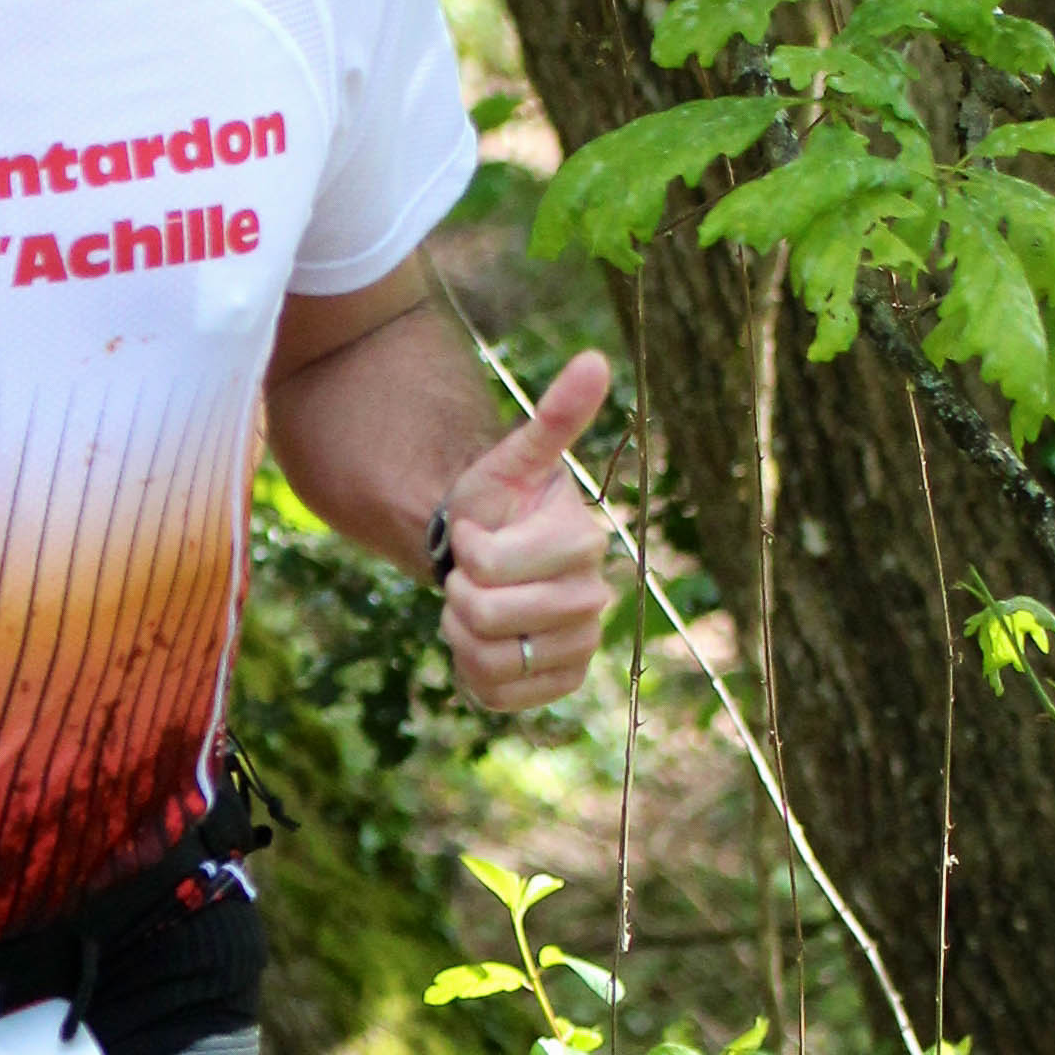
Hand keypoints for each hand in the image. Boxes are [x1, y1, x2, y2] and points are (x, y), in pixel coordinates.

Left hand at [439, 350, 613, 713]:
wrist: (491, 556)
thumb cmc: (500, 504)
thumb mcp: (515, 458)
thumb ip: (555, 418)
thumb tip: (596, 360)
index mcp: (584, 543)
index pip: (490, 565)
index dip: (468, 551)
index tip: (477, 534)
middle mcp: (593, 600)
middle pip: (485, 614)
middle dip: (459, 593)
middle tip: (469, 574)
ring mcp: (581, 647)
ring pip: (488, 659)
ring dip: (460, 632)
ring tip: (473, 606)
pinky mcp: (561, 685)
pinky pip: (495, 694)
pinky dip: (472, 672)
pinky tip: (483, 643)